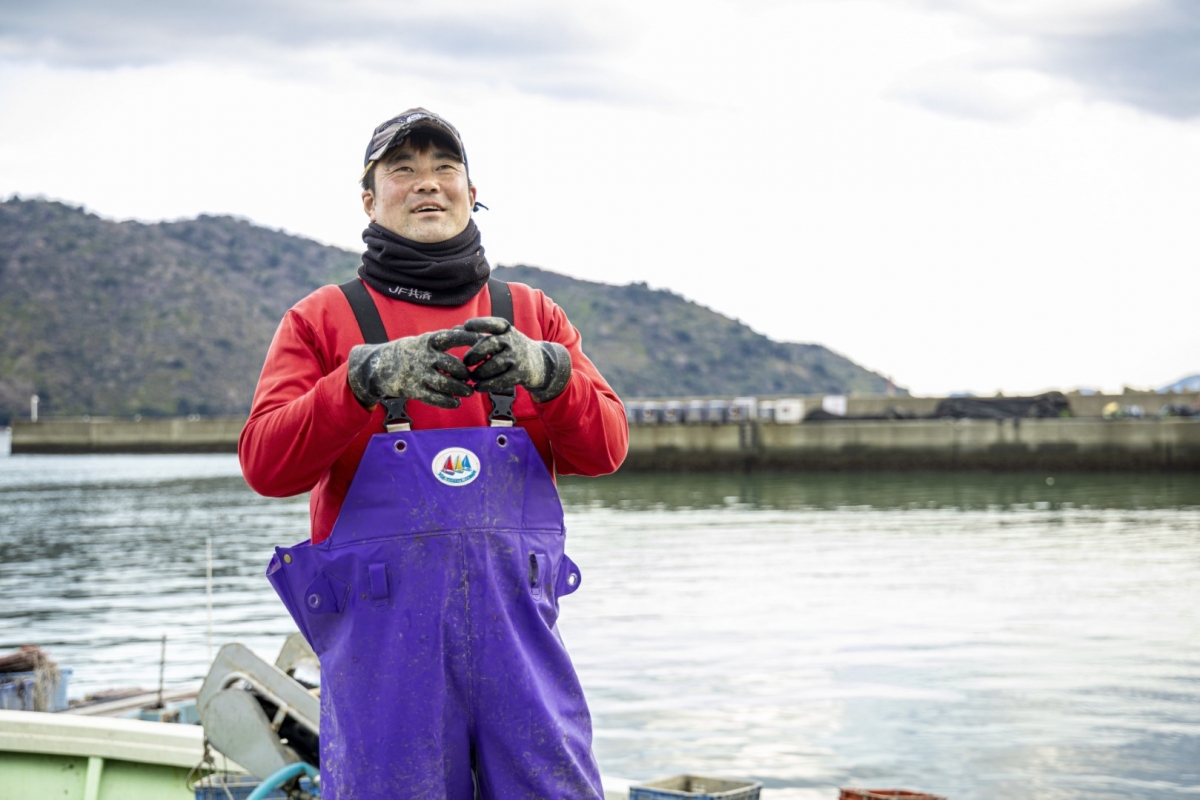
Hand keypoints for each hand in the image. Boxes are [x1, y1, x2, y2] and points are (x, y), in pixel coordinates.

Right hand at [347, 328, 481, 409]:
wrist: (377, 366)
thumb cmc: (408, 351)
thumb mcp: (422, 340)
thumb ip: (443, 337)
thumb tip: (464, 327)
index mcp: (427, 341)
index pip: (451, 337)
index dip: (469, 339)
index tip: (485, 341)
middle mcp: (423, 356)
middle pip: (451, 364)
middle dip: (465, 373)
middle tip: (473, 378)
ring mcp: (417, 374)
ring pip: (445, 383)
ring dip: (460, 389)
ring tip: (468, 392)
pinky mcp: (412, 390)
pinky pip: (433, 398)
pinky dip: (447, 402)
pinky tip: (456, 403)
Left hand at [461, 317, 571, 402]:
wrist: (541, 364)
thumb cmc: (513, 349)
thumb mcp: (501, 337)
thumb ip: (479, 334)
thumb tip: (454, 329)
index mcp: (507, 330)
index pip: (493, 323)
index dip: (479, 323)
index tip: (466, 325)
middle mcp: (512, 341)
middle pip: (489, 344)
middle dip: (474, 354)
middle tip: (465, 363)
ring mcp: (517, 357)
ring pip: (492, 364)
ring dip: (479, 373)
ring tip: (472, 377)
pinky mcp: (520, 374)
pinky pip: (500, 380)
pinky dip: (487, 385)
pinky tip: (478, 387)